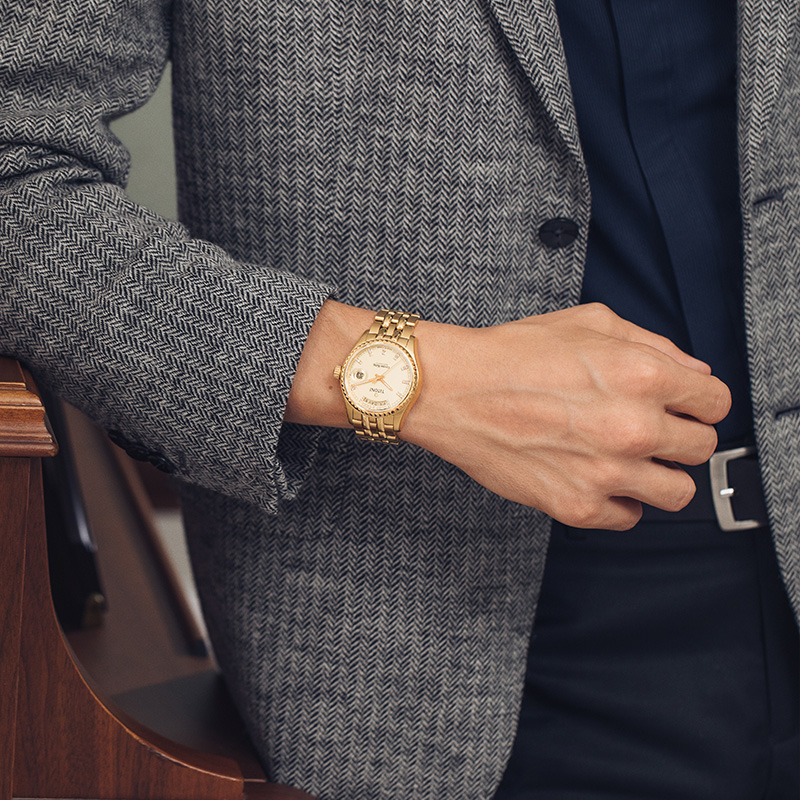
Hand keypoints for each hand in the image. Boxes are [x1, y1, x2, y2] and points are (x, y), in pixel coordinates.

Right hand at [401, 303, 730, 529]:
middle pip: (702, 449)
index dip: (699, 403)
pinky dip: (619, 501)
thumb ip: (654, 345)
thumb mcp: (588, 323)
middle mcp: (633, 427)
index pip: (716, 404)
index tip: (682, 408)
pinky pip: (630, 518)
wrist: (453, 390)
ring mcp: (606, 472)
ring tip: (628, 460)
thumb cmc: (513, 354)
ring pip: (678, 493)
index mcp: (643, 375)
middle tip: (650, 430)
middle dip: (680, 437)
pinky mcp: (578, 507)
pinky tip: (597, 477)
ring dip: (658, 475)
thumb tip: (694, 375)